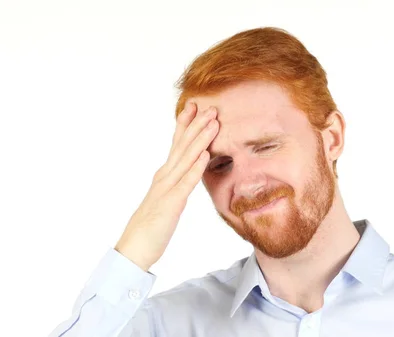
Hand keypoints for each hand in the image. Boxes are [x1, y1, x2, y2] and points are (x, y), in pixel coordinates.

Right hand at [115, 102, 218, 270]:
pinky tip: (205, 156)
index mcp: (165, 174)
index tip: (195, 106)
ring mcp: (167, 188)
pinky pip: (185, 184)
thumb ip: (176, 182)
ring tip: (213, 122)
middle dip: (197, 125)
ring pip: (186, 159)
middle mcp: (165, 176)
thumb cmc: (152, 225)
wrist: (134, 248)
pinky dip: (195, 168)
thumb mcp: (167, 197)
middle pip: (183, 145)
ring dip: (200, 140)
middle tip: (211, 107)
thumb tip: (188, 170)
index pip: (177, 144)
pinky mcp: (171, 204)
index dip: (186, 124)